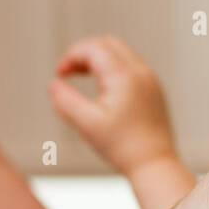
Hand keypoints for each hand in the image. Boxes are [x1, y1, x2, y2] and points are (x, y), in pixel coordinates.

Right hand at [47, 35, 177, 176]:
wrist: (155, 165)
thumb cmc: (124, 148)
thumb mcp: (86, 124)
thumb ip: (65, 101)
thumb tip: (53, 85)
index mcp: (124, 76)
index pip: (93, 48)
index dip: (71, 56)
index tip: (59, 74)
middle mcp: (141, 72)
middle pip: (107, 44)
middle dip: (84, 53)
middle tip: (68, 72)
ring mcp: (150, 80)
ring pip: (121, 53)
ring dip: (98, 59)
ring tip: (82, 77)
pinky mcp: (155, 91)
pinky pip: (132, 67)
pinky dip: (113, 69)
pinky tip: (103, 89)